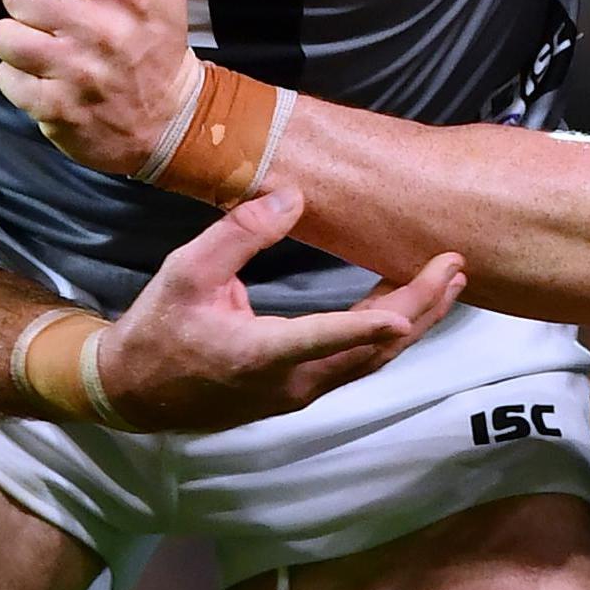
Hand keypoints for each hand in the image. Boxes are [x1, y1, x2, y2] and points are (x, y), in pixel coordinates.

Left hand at [0, 0, 198, 175]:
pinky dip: (19, 77)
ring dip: (16, 38)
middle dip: (29, 0)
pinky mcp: (54, 107)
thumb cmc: (159, 44)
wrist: (170, 120)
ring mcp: (74, 70)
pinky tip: (41, 77)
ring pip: (4, 34)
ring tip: (37, 44)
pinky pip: (6, 77)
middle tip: (48, 14)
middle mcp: (100, 27)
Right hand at [99, 186, 466, 429]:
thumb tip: (293, 196)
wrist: (135, 392)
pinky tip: (409, 304)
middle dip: (418, 308)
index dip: (365, 327)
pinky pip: (357, 363)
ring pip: (370, 361)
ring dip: (414, 320)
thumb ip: (240, 233)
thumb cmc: (159, 328)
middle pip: (369, 351)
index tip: (405, 314)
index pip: (321, 339)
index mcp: (257, 355)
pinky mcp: (301, 391)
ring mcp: (298, 393)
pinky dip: (388, 333)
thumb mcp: (185, 271)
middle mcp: (289, 383)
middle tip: (455, 266)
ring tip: (450, 281)